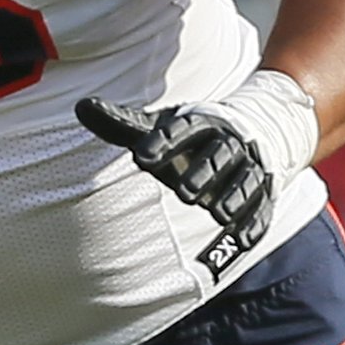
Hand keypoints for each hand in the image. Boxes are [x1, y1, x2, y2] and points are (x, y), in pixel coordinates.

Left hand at [76, 95, 277, 276]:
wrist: (247, 134)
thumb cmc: (188, 137)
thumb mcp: (158, 126)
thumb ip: (122, 123)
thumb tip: (81, 107)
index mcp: (200, 123)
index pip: (182, 129)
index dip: (162, 141)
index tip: (140, 158)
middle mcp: (228, 143)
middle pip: (218, 155)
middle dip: (203, 172)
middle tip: (183, 192)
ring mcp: (248, 167)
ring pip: (244, 180)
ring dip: (233, 196)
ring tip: (218, 213)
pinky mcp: (263, 192)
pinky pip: (262, 208)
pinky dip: (255, 223)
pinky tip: (243, 238)